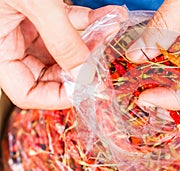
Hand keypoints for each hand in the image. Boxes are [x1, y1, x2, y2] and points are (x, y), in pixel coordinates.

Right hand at [0, 0, 126, 108]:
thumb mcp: (35, 2)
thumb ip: (62, 41)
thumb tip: (86, 75)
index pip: (27, 92)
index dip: (57, 96)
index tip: (87, 89)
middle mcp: (12, 43)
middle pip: (50, 73)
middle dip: (81, 64)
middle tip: (104, 59)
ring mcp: (27, 27)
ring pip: (64, 49)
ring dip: (90, 39)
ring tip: (111, 24)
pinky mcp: (41, 13)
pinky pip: (67, 26)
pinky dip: (87, 21)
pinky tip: (107, 14)